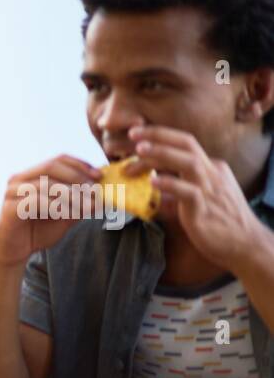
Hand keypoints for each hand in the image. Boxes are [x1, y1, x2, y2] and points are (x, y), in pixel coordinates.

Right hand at [0, 155, 103, 267]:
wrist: (14, 253)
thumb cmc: (37, 232)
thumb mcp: (65, 215)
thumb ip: (80, 204)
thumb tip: (101, 195)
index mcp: (32, 175)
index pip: (59, 160)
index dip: (80, 164)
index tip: (99, 175)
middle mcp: (20, 179)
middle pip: (51, 166)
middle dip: (77, 176)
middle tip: (94, 190)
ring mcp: (12, 193)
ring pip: (45, 184)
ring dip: (70, 194)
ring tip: (87, 205)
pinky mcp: (10, 208)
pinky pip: (36, 201)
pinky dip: (56, 206)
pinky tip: (68, 213)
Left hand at [130, 125, 265, 270]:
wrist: (243, 243)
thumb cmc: (217, 222)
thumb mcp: (198, 197)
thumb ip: (178, 188)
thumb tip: (153, 183)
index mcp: (211, 169)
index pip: (186, 145)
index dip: (162, 136)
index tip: (138, 135)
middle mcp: (212, 173)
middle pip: (187, 144)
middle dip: (160, 136)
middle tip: (133, 134)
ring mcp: (210, 189)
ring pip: (189, 162)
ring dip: (163, 154)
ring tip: (139, 150)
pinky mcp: (205, 208)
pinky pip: (188, 192)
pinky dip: (170, 184)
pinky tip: (152, 182)